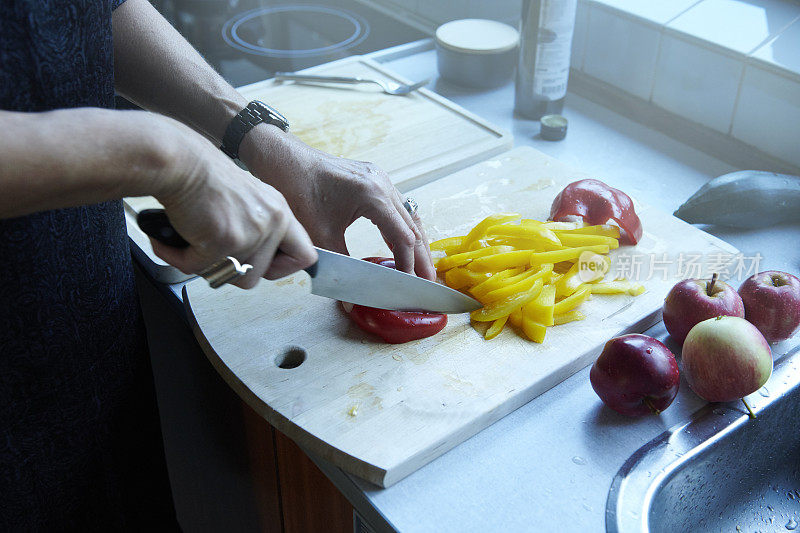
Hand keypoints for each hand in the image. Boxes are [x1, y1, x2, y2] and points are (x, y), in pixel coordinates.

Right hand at [150, 120, 317, 287]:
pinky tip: (173, 242)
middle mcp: (272, 221)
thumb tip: (249, 262)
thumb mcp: (245, 200)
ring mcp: (253, 232)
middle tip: (212, 255)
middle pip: (261, 275)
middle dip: (232, 271)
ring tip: (190, 245)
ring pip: (232, 277)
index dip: (282, 268)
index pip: (304, 255)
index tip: (264, 267)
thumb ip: (256, 228)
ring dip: (206, 266)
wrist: (180, 161)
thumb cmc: (202, 177)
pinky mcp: (228, 240)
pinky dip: (181, 259)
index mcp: (279, 211)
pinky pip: (202, 268)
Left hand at [239, 126, 435, 280]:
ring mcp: (379, 178)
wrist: (281, 157)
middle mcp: (382, 183)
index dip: (408, 264)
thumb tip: (350, 294)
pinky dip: (401, 228)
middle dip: (420, 256)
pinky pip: (395, 206)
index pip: (402, 236)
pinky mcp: (372, 178)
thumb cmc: (296, 189)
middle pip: (412, 225)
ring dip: (414, 242)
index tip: (409, 286)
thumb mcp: (319, 234)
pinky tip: (400, 244)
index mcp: (372, 195)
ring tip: (421, 267)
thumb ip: (340, 264)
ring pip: (407, 215)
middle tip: (429, 282)